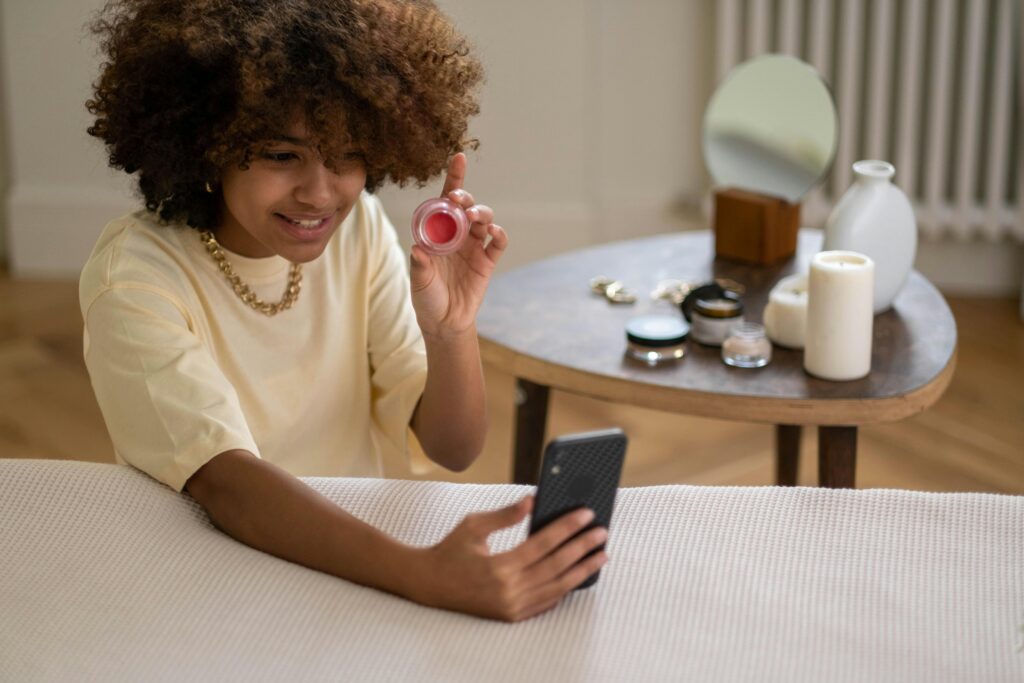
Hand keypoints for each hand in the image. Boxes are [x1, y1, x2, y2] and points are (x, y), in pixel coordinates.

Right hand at [405, 496, 608, 621]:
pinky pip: (547, 602)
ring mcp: (511, 607)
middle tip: (602, 533)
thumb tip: (534, 499)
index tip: (587, 514)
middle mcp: (508, 591)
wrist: (429, 585)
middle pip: (556, 566)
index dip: (568, 527)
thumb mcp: (473, 526)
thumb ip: (505, 514)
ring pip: (557, 587)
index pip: (544, 544)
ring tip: (601, 556)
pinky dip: (565, 588)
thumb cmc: (451, 550)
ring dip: (582, 571)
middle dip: (583, 547)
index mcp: (499, 566)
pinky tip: (579, 574)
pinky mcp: (511, 616)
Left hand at [409, 153, 508, 339]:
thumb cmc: (427, 299)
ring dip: (481, 212)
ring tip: (475, 216)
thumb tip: (419, 250)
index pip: (445, 200)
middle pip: (466, 206)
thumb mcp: (419, 283)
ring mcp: (474, 248)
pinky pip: (498, 243)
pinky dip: (499, 234)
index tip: (459, 158)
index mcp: (438, 233)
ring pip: (484, 220)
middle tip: (458, 200)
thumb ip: (420, 267)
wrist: (445, 324)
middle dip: (465, 197)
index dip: (454, 178)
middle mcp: (457, 236)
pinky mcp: (488, 262)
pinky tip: (492, 232)